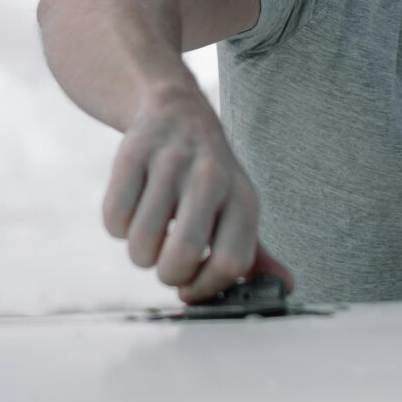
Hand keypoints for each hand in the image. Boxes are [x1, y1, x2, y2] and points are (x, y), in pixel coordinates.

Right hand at [102, 82, 291, 304]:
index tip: (190, 289)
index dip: (205, 288)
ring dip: (140, 254)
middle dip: (168, 275)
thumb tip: (286, 287)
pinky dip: (118, 228)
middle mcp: (212, 179)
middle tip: (167, 263)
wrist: (178, 113)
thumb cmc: (210, 179)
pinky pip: (115, 218)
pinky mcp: (133, 155)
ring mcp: (171, 164)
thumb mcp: (238, 209)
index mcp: (243, 200)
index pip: (231, 264)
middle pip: (183, 258)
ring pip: (142, 244)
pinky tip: (133, 210)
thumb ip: (256, 255)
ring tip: (150, 235)